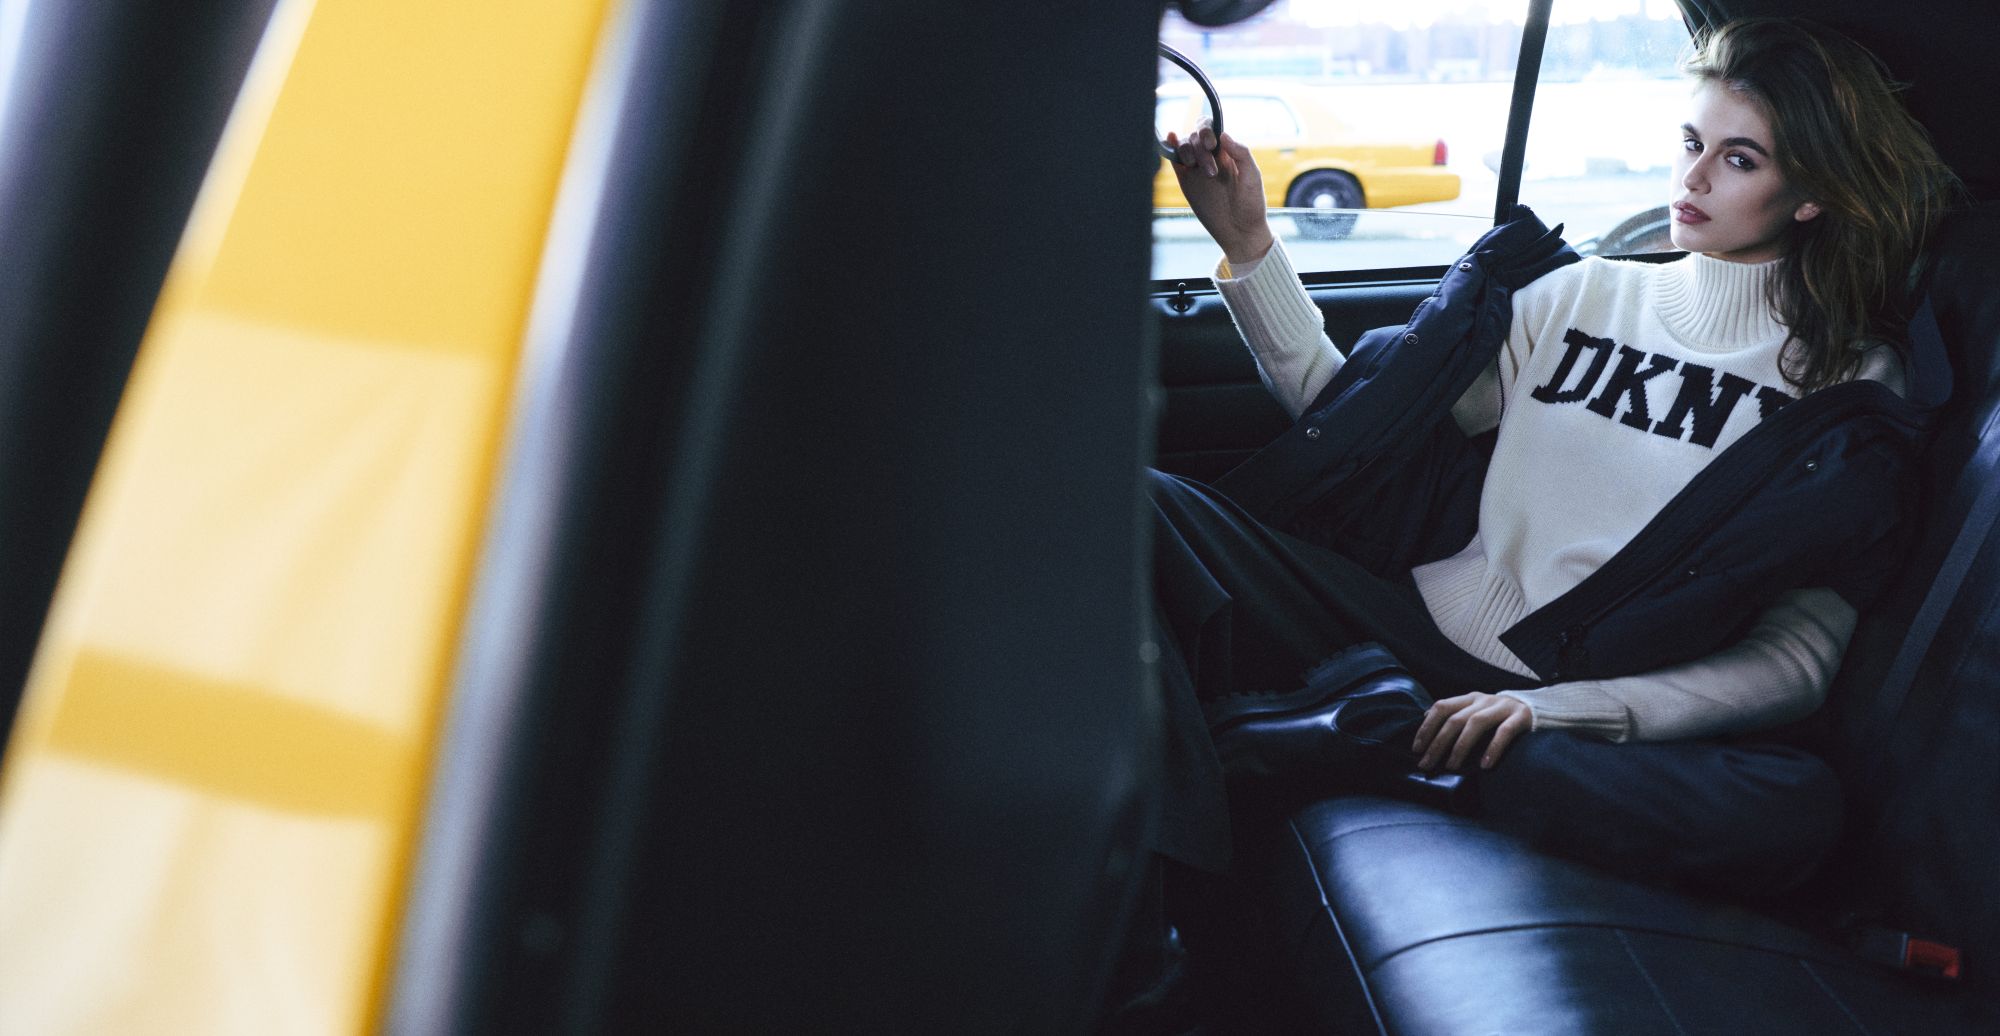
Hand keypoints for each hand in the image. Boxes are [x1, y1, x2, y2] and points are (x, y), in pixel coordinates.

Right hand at [1164, 121, 1273, 266]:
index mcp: (1227, 152)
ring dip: (1186, 150)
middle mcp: (1210, 156)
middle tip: (1211, 171)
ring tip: (1195, 167)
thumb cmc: (1251, 204)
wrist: (1239, 231)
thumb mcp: (1252, 177)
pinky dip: (1171, 148)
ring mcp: (1196, 169)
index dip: (1207, 129)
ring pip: (1184, 146)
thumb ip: (1241, 153)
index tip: (1212, 145)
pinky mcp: (1186, 181)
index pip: (1211, 128)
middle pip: (1195, 136)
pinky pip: (1174, 160)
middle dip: (1199, 147)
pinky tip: (1171, 141)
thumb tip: (1223, 134)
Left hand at [1412, 692, 1532, 771]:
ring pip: (1476, 723)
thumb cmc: (1501, 716)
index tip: (1417, 749)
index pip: (1441, 707)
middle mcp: (1484, 700)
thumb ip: (1454, 713)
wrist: (1541, 709)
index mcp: (1470, 698)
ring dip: (1461, 746)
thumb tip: (1424, 717)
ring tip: (1452, 767)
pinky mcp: (1522, 717)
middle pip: (1455, 719)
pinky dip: (1493, 748)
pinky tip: (1485, 765)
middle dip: (1438, 743)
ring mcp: (1503, 707)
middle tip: (1428, 764)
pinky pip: (1505, 732)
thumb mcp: (1476, 710)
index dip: (1427, 727)